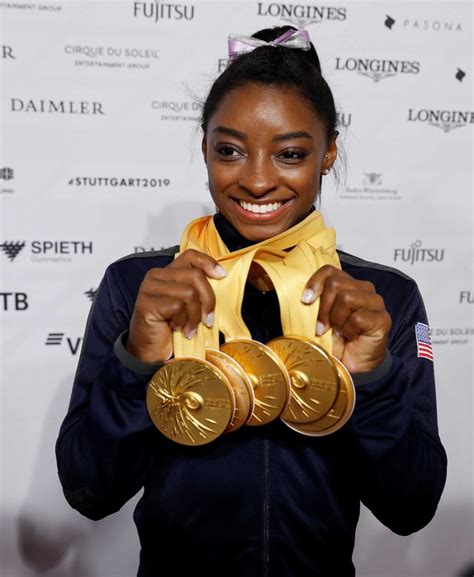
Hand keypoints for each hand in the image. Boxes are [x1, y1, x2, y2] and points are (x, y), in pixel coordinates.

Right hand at [126, 249, 226, 363]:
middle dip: (208, 300)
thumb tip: (221, 279)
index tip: (222, 276)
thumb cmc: (172, 328)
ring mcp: (149, 288)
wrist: (151, 351)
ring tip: (189, 327)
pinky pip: (177, 306)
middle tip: (207, 320)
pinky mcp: (147, 303)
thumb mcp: (190, 305)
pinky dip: (183, 321)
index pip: (191, 256)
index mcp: (168, 272)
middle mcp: (156, 276)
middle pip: (195, 276)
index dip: (209, 263)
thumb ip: (199, 290)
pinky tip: (177, 329)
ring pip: (189, 292)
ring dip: (194, 315)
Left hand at [301, 265, 391, 373]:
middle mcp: (363, 289)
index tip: (305, 300)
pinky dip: (348, 330)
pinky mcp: (382, 318)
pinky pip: (357, 318)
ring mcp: (375, 302)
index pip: (329, 271)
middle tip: (321, 327)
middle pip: (335, 284)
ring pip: (346, 298)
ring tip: (338, 331)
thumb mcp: (320, 319)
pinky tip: (351, 336)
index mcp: (347, 285)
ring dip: (336, 319)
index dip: (315, 282)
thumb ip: (315, 304)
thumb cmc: (336, 340)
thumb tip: (302, 297)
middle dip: (323, 308)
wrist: (352, 364)